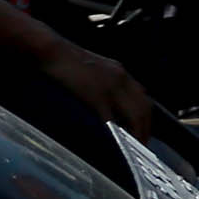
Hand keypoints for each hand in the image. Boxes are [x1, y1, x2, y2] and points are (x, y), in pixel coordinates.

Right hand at [36, 36, 156, 136]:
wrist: (52, 51)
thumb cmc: (66, 61)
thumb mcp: (93, 69)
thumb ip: (104, 83)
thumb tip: (106, 103)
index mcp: (121, 72)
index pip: (143, 97)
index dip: (146, 116)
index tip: (144, 130)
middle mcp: (122, 78)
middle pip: (144, 108)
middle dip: (146, 128)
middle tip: (142, 145)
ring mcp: (111, 87)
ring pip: (135, 115)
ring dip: (137, 133)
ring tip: (135, 147)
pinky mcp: (97, 96)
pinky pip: (112, 119)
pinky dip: (117, 133)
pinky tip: (117, 143)